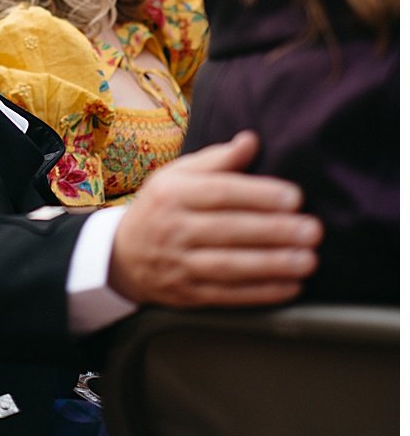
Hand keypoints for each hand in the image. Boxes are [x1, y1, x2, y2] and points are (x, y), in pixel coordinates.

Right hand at [111, 131, 320, 307]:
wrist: (123, 256)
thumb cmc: (161, 207)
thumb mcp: (177, 175)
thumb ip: (217, 160)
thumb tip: (252, 140)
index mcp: (172, 193)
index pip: (219, 192)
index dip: (259, 195)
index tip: (295, 197)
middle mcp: (174, 228)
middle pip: (229, 229)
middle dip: (275, 231)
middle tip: (312, 229)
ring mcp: (180, 264)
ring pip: (231, 266)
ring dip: (273, 264)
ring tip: (309, 259)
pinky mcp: (189, 294)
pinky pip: (230, 295)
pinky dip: (263, 292)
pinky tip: (291, 286)